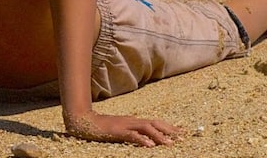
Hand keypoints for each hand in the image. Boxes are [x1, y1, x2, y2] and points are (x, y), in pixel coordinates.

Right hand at [65, 112, 181, 146]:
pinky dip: (142, 140)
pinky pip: (131, 135)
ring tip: (170, 144)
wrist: (83, 121)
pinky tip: (149, 146)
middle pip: (155, 123)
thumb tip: (145, 139)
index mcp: (133, 121)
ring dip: (159, 136)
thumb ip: (131, 132)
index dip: (169, 127)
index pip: (155, 122)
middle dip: (170, 130)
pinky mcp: (117, 131)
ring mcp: (124, 125)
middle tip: (183, 137)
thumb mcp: (119, 129)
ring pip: (146, 128)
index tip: (182, 132)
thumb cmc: (100, 127)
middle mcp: (131, 121)